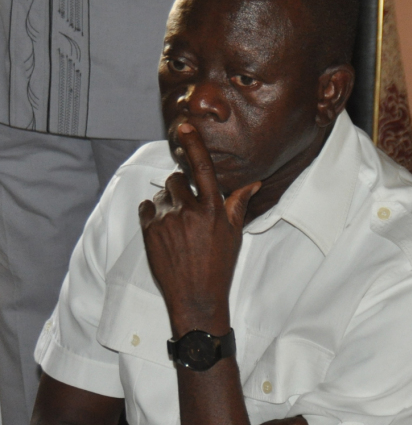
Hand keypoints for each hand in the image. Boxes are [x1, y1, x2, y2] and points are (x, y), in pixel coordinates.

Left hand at [139, 124, 259, 334]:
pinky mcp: (148, 231)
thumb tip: (252, 183)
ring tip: (178, 224)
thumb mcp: (234, 234)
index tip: (184, 127)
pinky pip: (146, 207)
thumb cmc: (219, 266)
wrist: (195, 297)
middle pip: (177, 180)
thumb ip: (238, 204)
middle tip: (189, 208)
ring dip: (167, 201)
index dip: (193, 145)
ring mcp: (166, 220)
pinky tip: (164, 229)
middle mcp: (188, 211)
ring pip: (161, 194)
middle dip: (181, 188)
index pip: (203, 168)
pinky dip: (153, 213)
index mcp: (212, 210)